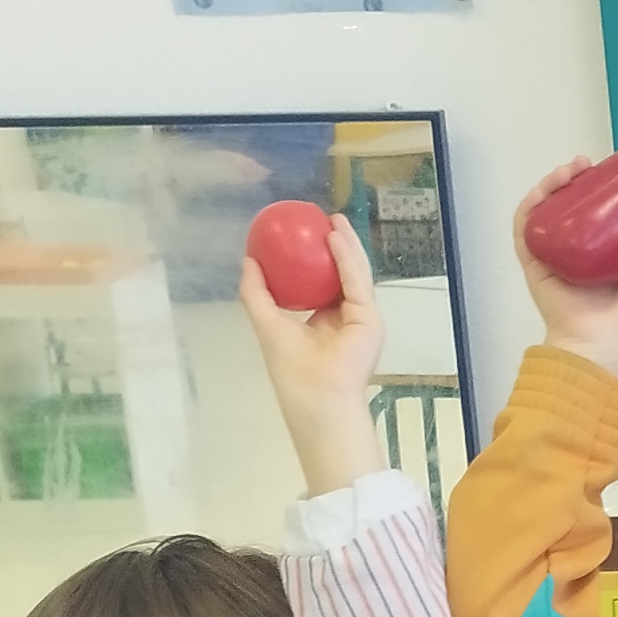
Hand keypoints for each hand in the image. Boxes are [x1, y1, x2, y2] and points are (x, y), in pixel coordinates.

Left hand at [241, 214, 383, 496]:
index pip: (323, 282)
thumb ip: (257, 293)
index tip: (303, 234)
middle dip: (336, 245)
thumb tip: (247, 261)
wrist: (316, 396)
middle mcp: (346, 317)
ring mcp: (361, 317)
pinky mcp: (370, 318)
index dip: (315, 257)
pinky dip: (347, 259)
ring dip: (346, 245)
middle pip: (342, 274)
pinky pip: (356, 281)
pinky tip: (335, 238)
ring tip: (334, 220)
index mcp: (325, 320)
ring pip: (354, 273)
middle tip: (323, 220)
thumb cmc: (292, 369)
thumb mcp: (267, 323)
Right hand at [514, 152, 617, 382]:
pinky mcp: (537, 262)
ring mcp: (559, 253)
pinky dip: (531, 205)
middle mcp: (586, 249)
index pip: (610, 209)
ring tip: (571, 168)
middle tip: (590, 162)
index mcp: (615, 250)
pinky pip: (526, 228)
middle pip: (576, 203)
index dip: (611, 185)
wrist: (603, 345)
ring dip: (555, 183)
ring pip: (550, 208)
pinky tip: (545, 189)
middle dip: (580, 178)